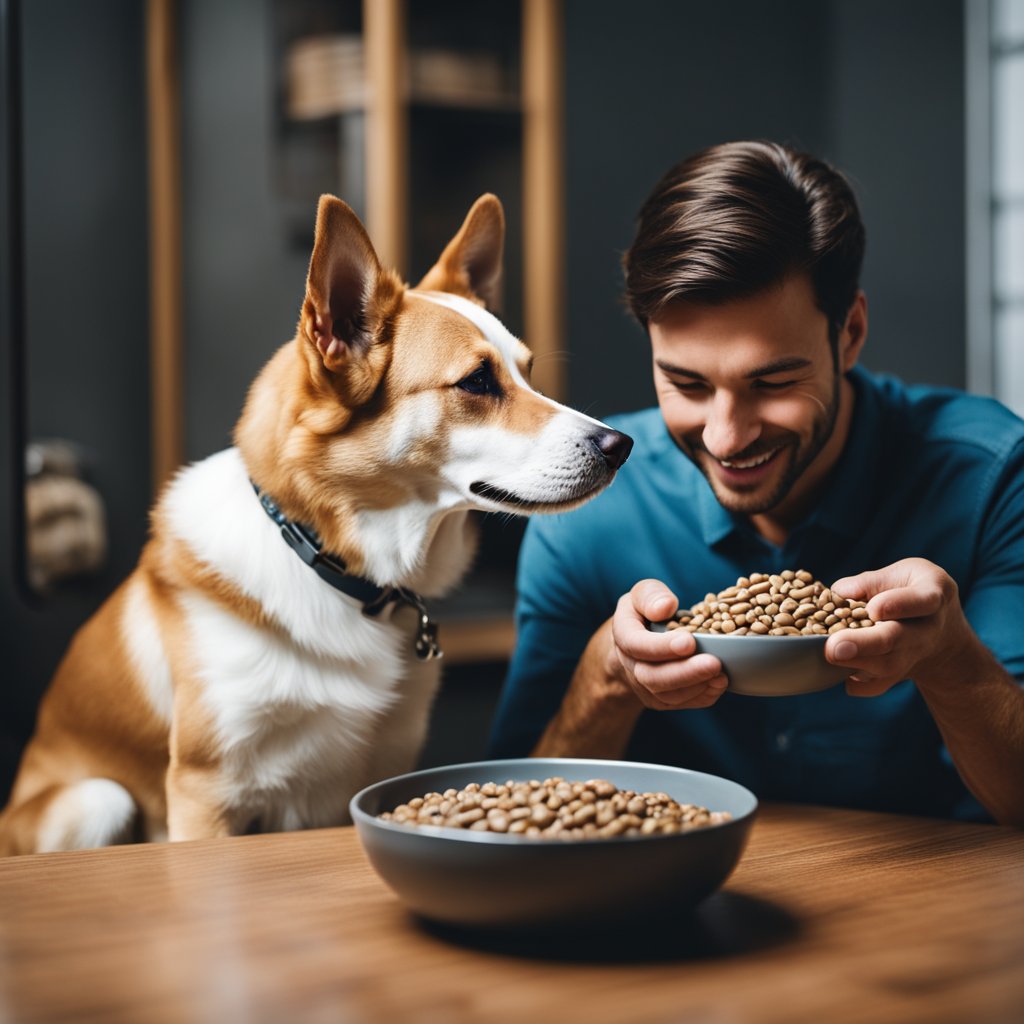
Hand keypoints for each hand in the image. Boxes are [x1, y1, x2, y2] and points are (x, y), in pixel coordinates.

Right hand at [607, 579, 728, 709]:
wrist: (637, 642)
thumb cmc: (645, 612)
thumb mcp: (644, 593)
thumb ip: (651, 595)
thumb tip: (666, 607)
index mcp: (623, 634)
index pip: (636, 645)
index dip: (662, 647)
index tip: (689, 642)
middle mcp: (630, 665)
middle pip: (652, 677)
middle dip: (685, 673)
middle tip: (714, 664)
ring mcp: (644, 686)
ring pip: (668, 696)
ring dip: (696, 687)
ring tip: (721, 675)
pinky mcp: (660, 700)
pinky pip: (681, 704)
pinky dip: (702, 696)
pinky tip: (720, 682)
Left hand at [826, 558, 975, 696]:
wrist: (942, 633)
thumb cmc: (911, 591)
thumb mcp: (902, 575)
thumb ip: (871, 581)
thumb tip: (838, 592)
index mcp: (933, 594)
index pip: (919, 601)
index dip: (896, 606)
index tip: (873, 609)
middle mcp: (928, 629)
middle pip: (897, 639)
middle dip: (865, 644)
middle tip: (834, 647)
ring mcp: (915, 655)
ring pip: (889, 665)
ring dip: (857, 663)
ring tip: (830, 656)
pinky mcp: (900, 674)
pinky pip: (881, 685)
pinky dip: (861, 684)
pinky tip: (843, 677)